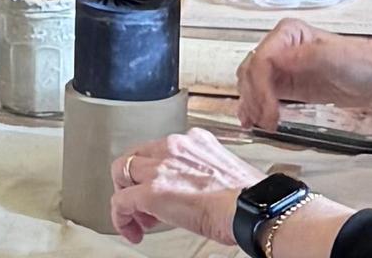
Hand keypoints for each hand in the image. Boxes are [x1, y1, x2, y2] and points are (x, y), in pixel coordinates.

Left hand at [108, 130, 261, 245]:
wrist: (251, 207)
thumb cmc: (248, 196)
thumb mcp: (224, 172)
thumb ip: (204, 173)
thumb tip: (200, 191)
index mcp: (194, 140)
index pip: (160, 149)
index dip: (155, 172)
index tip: (163, 191)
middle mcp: (174, 146)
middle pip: (135, 156)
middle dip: (134, 182)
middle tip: (144, 206)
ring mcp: (160, 167)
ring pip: (121, 172)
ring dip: (126, 197)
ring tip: (139, 220)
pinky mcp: (151, 191)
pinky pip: (120, 201)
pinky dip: (120, 218)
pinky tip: (131, 231)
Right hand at [237, 19, 371, 130]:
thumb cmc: (359, 62)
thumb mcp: (331, 57)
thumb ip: (301, 57)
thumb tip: (274, 59)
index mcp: (288, 33)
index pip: (261, 59)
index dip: (260, 87)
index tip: (268, 112)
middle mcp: (280, 47)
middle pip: (251, 71)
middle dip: (253, 97)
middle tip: (264, 122)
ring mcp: (283, 68)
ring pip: (252, 84)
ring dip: (250, 104)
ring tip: (256, 125)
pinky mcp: (288, 86)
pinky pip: (262, 95)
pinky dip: (254, 107)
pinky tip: (252, 121)